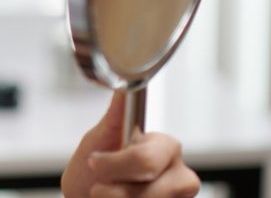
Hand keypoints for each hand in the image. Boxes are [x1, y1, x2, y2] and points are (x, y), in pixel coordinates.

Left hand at [62, 92, 199, 196]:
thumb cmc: (90, 174)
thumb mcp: (96, 142)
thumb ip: (115, 117)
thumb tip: (123, 85)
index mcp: (164, 146)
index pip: (146, 159)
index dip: (115, 165)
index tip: (94, 163)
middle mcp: (180, 174)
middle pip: (150, 190)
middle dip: (115, 191)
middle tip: (98, 187)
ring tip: (107, 196)